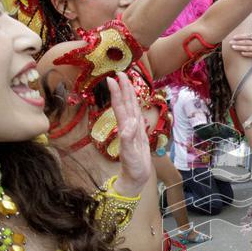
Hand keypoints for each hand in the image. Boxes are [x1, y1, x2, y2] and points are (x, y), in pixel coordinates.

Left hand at [108, 73, 152, 194]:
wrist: (135, 178)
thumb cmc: (132, 168)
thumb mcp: (130, 154)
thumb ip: (128, 139)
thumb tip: (128, 124)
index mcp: (126, 128)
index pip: (121, 106)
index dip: (117, 92)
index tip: (112, 78)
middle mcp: (129, 126)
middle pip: (126, 103)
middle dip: (123, 88)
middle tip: (120, 73)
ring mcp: (134, 130)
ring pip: (131, 108)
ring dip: (129, 95)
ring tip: (127, 83)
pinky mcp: (139, 135)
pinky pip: (137, 117)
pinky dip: (136, 109)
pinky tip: (136, 105)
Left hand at [229, 27, 251, 60]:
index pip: (250, 36)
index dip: (241, 36)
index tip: (235, 37)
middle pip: (247, 42)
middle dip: (238, 42)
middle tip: (230, 43)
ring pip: (249, 49)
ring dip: (240, 48)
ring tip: (233, 48)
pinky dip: (247, 54)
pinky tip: (242, 53)